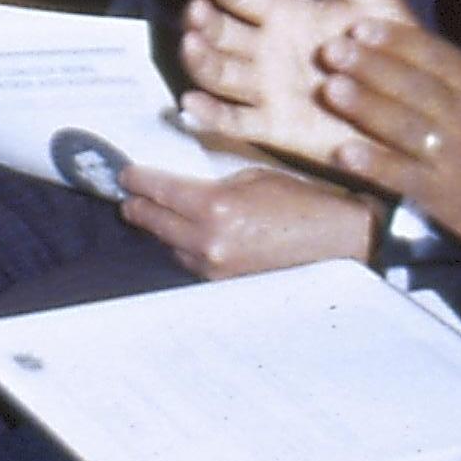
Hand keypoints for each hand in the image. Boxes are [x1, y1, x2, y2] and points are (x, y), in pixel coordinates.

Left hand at [118, 161, 380, 275]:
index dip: (136, 182)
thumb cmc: (300, 200)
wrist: (336, 242)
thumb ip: (211, 181)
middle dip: (138, 207)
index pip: (158, 192)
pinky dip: (181, 248)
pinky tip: (181, 237)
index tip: (124, 175)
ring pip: (169, 247)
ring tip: (150, 215)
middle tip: (128, 197)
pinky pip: (190, 263)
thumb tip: (179, 183)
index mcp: (214, 207)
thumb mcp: (252, 175)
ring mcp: (215, 268)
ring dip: (159, 230)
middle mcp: (208, 242)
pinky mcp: (226, 284)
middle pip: (154, 223)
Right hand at [174, 0, 414, 167]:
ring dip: (201, 61)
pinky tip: (192, 104)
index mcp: (283, 14)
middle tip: (196, 12)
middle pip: (221, 32)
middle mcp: (265, 50)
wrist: (410, 110)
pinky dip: (209, 115)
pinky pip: (233, 123)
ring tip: (192, 46)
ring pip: (219, 73)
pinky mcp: (272, 128)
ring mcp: (265, 89)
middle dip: (204, 22)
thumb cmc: (389, 49)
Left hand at [306, 0, 460, 250]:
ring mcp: (455, 159)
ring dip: (367, 110)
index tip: (359, 25)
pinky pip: (407, 179)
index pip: (432, 55)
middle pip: (413, 88)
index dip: (395, 40)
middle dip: (371, 68)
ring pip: (405, 129)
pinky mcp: (447, 197)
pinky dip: (377, 166)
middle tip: (329, 50)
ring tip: (330, 90)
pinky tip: (344, 153)